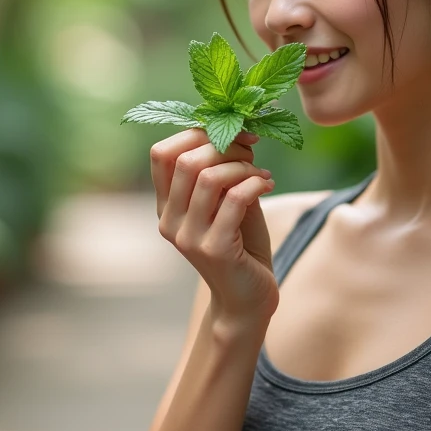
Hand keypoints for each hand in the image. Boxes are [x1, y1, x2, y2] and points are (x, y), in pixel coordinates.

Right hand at [151, 127, 278, 328]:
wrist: (248, 299)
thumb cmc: (241, 245)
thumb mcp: (228, 201)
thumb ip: (224, 171)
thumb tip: (237, 131)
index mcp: (167, 205)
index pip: (161, 153)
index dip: (196, 133)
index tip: (232, 133)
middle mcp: (170, 221)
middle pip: (186, 160)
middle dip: (226, 146)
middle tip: (253, 151)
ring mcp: (189, 237)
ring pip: (209, 177)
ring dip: (243, 166)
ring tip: (261, 175)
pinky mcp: (215, 250)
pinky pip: (235, 199)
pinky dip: (255, 183)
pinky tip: (268, 185)